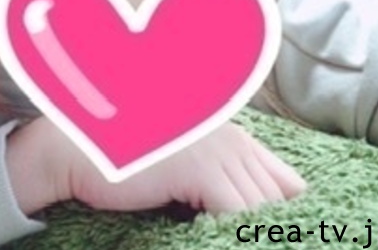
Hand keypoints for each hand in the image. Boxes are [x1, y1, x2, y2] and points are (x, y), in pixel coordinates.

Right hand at [6, 117, 305, 215]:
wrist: (87, 149)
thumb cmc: (133, 163)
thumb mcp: (189, 171)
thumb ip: (222, 184)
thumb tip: (248, 218)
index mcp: (235, 139)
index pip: (287, 183)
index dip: (290, 214)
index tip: (289, 237)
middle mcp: (233, 141)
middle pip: (279, 198)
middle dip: (277, 229)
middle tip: (275, 244)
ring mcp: (219, 152)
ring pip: (262, 208)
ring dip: (258, 234)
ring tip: (264, 245)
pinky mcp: (201, 170)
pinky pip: (237, 214)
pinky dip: (236, 234)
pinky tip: (223, 241)